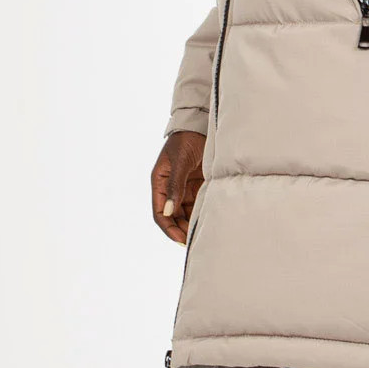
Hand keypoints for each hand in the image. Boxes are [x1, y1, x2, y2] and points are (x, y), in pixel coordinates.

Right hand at [152, 129, 204, 243]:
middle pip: (172, 217)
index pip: (160, 213)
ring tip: (203, 235)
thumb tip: (168, 211)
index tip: (181, 241)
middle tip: (194, 242)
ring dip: (191, 224)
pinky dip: (201, 214)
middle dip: (181, 230)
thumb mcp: (179, 163)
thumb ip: (174, 187)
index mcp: (159, 183)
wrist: (200, 125)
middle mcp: (169, 189)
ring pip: (185, 214)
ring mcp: (183, 188)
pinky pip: (197, 205)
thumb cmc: (186, 141)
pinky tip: (209, 221)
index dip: (169, 229)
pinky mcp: (197, 186)